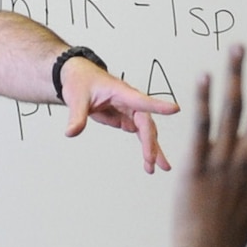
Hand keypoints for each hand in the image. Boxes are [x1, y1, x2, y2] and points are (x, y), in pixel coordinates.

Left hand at [59, 59, 178, 173]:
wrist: (78, 78)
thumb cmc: (80, 82)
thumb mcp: (76, 98)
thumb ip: (76, 116)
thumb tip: (71, 133)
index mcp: (121, 92)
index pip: (141, 101)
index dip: (158, 106)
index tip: (175, 109)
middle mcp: (130, 101)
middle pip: (145, 123)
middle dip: (149, 143)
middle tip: (150, 162)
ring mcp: (129, 111)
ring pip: (146, 131)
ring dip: (152, 149)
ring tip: (158, 169)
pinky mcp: (126, 118)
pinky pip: (139, 134)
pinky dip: (145, 147)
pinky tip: (149, 163)